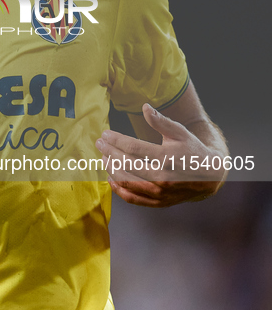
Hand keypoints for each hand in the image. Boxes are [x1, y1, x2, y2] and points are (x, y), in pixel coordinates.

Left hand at [95, 103, 225, 207]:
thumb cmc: (192, 149)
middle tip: (100, 143)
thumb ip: (161, 121)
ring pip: (127, 182)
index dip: (116, 140)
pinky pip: (133, 198)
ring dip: (111, 169)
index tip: (105, 134)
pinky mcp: (158, 202)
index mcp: (167, 157)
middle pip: (127, 164)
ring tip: (103, 157)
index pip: (134, 148)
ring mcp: (160, 192)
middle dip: (110, 152)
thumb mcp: (180, 132)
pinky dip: (118, 189)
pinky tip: (111, 177)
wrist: (209, 176)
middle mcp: (163, 177)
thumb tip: (145, 107)